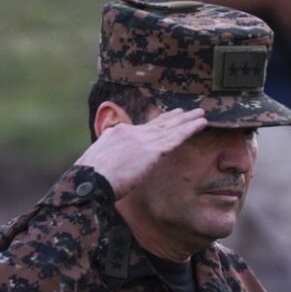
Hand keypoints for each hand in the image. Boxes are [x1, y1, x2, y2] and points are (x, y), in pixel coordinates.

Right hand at [75, 108, 206, 199]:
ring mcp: (142, 140)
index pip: (141, 127)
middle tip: (186, 111)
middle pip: (158, 123)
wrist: (90, 180)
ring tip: (201, 114)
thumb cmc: (90, 178)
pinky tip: (200, 124)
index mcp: (117, 133)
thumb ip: (108, 156)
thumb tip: (109, 162)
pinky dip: (189, 129)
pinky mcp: (152, 150)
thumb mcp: (96, 160)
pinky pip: (176, 137)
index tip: (166, 118)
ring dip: (187, 120)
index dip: (156, 122)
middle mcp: (131, 132)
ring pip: (170, 128)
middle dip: (174, 117)